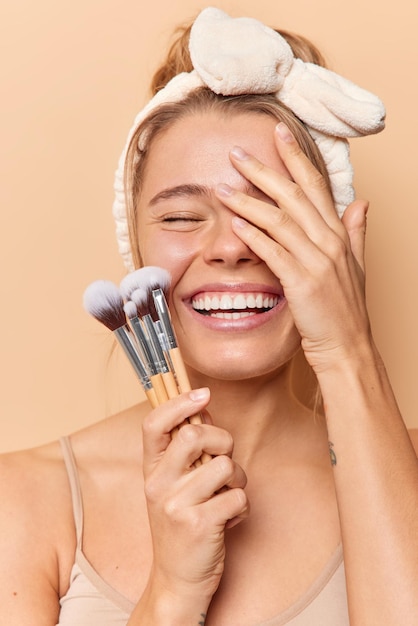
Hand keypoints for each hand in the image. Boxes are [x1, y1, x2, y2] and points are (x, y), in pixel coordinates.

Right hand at [142, 388, 248, 602]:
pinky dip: (243, 507)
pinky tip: (230, 519)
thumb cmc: (181, 525)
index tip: (203, 394)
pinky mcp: (199, 525)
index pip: (153, 424)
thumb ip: (184, 452)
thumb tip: (204, 411)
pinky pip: (238, 496)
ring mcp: (176, 505)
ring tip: (227, 496)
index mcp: (151, 470)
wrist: (176, 581)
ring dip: (237, 479)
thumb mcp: (172, 486)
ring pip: (224, 466)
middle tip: (224, 457)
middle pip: (195, 436)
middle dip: (222, 440)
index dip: (179, 402)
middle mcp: (158, 484)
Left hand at [215, 122, 371, 373]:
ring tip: (223, 187)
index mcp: (339, 235)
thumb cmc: (345, 309)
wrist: (348, 347)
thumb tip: (361, 202)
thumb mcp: (356, 266)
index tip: (278, 134)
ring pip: (280, 220)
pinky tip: (235, 224)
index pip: (316, 186)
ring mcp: (317, 262)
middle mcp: (329, 242)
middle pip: (294, 195)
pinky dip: (254, 236)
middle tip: (236, 152)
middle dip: (264, 170)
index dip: (296, 158)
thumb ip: (356, 232)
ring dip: (249, 201)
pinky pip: (275, 253)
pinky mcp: (302, 283)